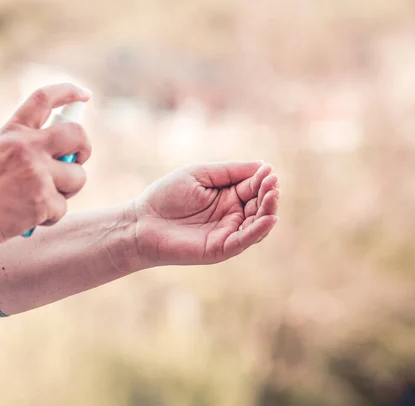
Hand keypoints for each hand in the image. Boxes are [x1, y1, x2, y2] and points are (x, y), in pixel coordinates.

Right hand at [0, 83, 91, 246]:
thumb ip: (23, 148)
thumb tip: (64, 155)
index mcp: (11, 131)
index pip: (44, 98)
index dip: (69, 92)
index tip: (84, 96)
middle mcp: (27, 146)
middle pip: (77, 134)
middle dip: (85, 148)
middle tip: (77, 161)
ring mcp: (37, 173)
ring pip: (78, 176)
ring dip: (68, 190)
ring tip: (42, 199)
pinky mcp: (43, 200)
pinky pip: (63, 207)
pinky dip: (50, 216)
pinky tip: (28, 218)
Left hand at [133, 161, 278, 265]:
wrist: (142, 221)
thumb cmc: (166, 195)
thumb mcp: (200, 174)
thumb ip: (230, 171)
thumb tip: (263, 166)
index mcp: (226, 196)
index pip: (253, 187)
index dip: (262, 180)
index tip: (269, 171)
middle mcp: (230, 215)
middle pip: (259, 205)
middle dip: (268, 194)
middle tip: (273, 183)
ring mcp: (227, 232)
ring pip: (257, 223)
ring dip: (268, 210)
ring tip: (272, 195)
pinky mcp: (220, 248)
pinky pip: (244, 240)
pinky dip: (258, 231)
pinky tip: (268, 218)